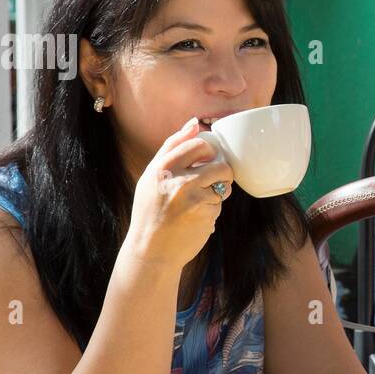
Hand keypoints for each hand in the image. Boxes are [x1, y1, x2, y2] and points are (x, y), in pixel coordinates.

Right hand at [123, 117, 235, 267]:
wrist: (151, 250)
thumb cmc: (151, 210)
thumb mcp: (152, 176)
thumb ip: (172, 148)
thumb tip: (195, 123)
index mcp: (162, 168)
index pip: (196, 144)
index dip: (208, 150)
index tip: (207, 157)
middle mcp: (178, 182)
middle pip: (219, 164)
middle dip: (221, 170)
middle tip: (213, 178)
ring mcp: (194, 200)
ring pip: (224, 185)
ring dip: (219, 190)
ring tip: (202, 199)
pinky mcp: (206, 216)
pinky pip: (220, 204)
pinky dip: (213, 209)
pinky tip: (197, 216)